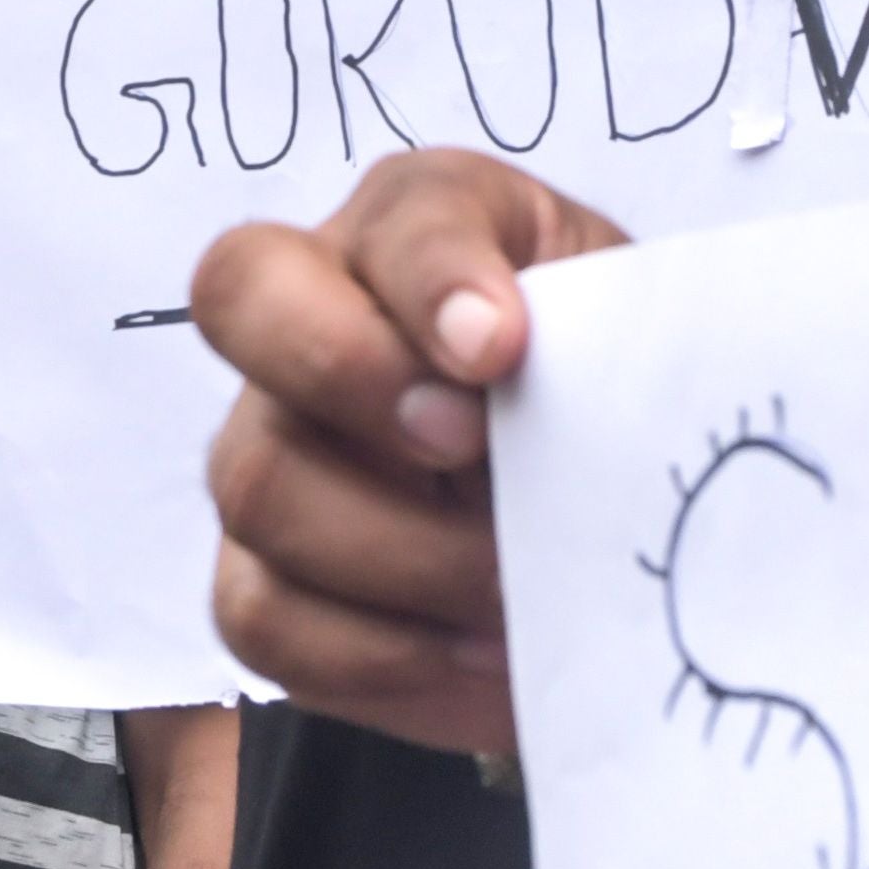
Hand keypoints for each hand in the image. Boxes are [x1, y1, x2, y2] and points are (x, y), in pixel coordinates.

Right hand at [193, 148, 624, 761]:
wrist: (596, 514)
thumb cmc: (603, 395)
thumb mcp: (626, 333)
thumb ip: (594, 329)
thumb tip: (538, 378)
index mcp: (416, 227)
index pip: (387, 215)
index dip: (433, 277)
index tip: (502, 348)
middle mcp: (308, 311)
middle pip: (242, 300)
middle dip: (354, 376)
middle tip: (468, 449)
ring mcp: (263, 444)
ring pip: (259, 482)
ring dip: (402, 552)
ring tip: (511, 587)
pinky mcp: (253, 575)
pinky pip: (262, 618)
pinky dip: (379, 653)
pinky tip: (476, 654)